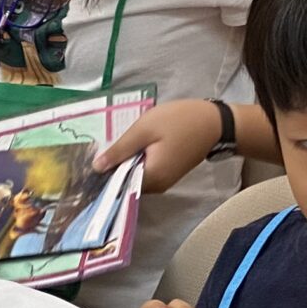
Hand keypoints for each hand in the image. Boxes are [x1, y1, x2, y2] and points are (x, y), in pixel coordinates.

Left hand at [94, 99, 217, 192]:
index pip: (118, 183)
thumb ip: (120, 149)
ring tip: (120, 144)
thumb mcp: (145, 129)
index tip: (92, 160)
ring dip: (127, 163)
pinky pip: (147, 171)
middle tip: (104, 147)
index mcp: (151, 177)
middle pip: (127, 181)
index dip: (104, 172)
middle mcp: (157, 186)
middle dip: (115, 166)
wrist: (215, 122)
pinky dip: (139, 161)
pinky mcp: (170, 174)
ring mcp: (165, 181)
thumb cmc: (179, 121)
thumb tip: (97, 167)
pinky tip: (136, 146)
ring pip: (136, 176)